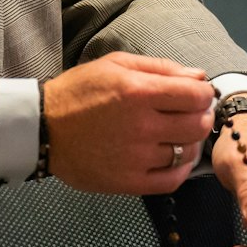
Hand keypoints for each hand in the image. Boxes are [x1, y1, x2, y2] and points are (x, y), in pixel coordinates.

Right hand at [44, 52, 215, 195]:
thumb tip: (199, 76)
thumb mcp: (115, 64)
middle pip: (197, 125)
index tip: (196, 94)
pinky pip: (172, 180)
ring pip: (187, 153)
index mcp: (138, 92)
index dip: (203, 93)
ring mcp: (136, 157)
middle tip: (189, 113)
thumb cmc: (79, 91)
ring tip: (176, 134)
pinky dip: (180, 169)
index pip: (196, 95)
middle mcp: (141, 127)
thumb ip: (160, 68)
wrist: (43, 128)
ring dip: (189, 142)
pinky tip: (172, 157)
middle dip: (200, 116)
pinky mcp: (129, 182)